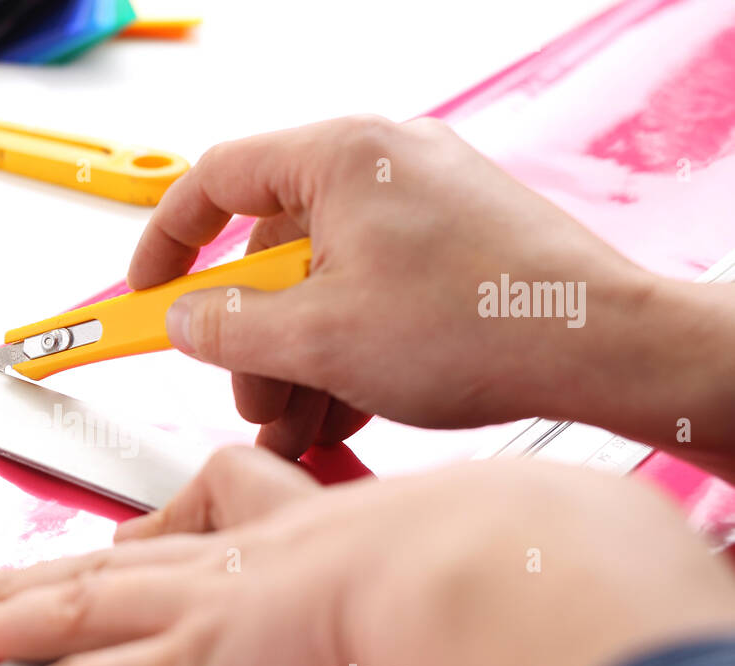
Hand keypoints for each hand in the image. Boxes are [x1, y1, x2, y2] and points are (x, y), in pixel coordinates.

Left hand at [0, 448, 734, 665]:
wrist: (480, 573)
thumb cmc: (486, 559)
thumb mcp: (454, 552)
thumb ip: (437, 570)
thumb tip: (469, 590)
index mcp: (287, 530)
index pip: (194, 516)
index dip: (149, 530)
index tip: (124, 538)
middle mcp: (224, 565)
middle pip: (95, 562)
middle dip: (23, 571)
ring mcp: (191, 613)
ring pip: (58, 615)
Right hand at [129, 116, 661, 459]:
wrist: (600, 348)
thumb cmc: (484, 323)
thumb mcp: (319, 339)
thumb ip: (229, 328)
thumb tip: (185, 321)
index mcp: (342, 159)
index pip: (215, 179)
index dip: (167, 241)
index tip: (146, 289)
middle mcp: (383, 167)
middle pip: (272, 251)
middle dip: (253, 338)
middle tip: (253, 396)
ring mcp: (422, 207)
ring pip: (322, 284)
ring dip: (300, 360)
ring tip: (305, 424)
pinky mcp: (452, 247)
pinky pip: (370, 294)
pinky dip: (348, 351)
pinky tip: (348, 410)